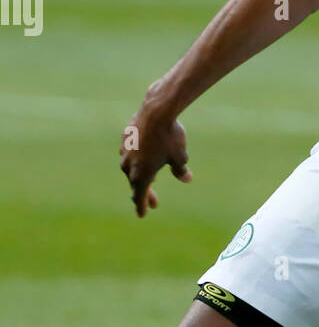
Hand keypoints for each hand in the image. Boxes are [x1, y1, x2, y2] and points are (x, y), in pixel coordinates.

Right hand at [120, 97, 192, 217]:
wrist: (157, 111)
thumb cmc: (170, 137)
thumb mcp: (180, 157)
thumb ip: (181, 170)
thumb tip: (186, 178)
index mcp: (140, 175)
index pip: (139, 196)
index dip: (141, 206)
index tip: (142, 215)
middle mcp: (128, 165)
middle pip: (135, 184)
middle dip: (144, 194)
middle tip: (154, 203)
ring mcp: (124, 150)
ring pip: (131, 167)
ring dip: (140, 174)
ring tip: (151, 179)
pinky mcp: (125, 137)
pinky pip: (130, 152)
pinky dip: (138, 157)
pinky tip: (144, 156)